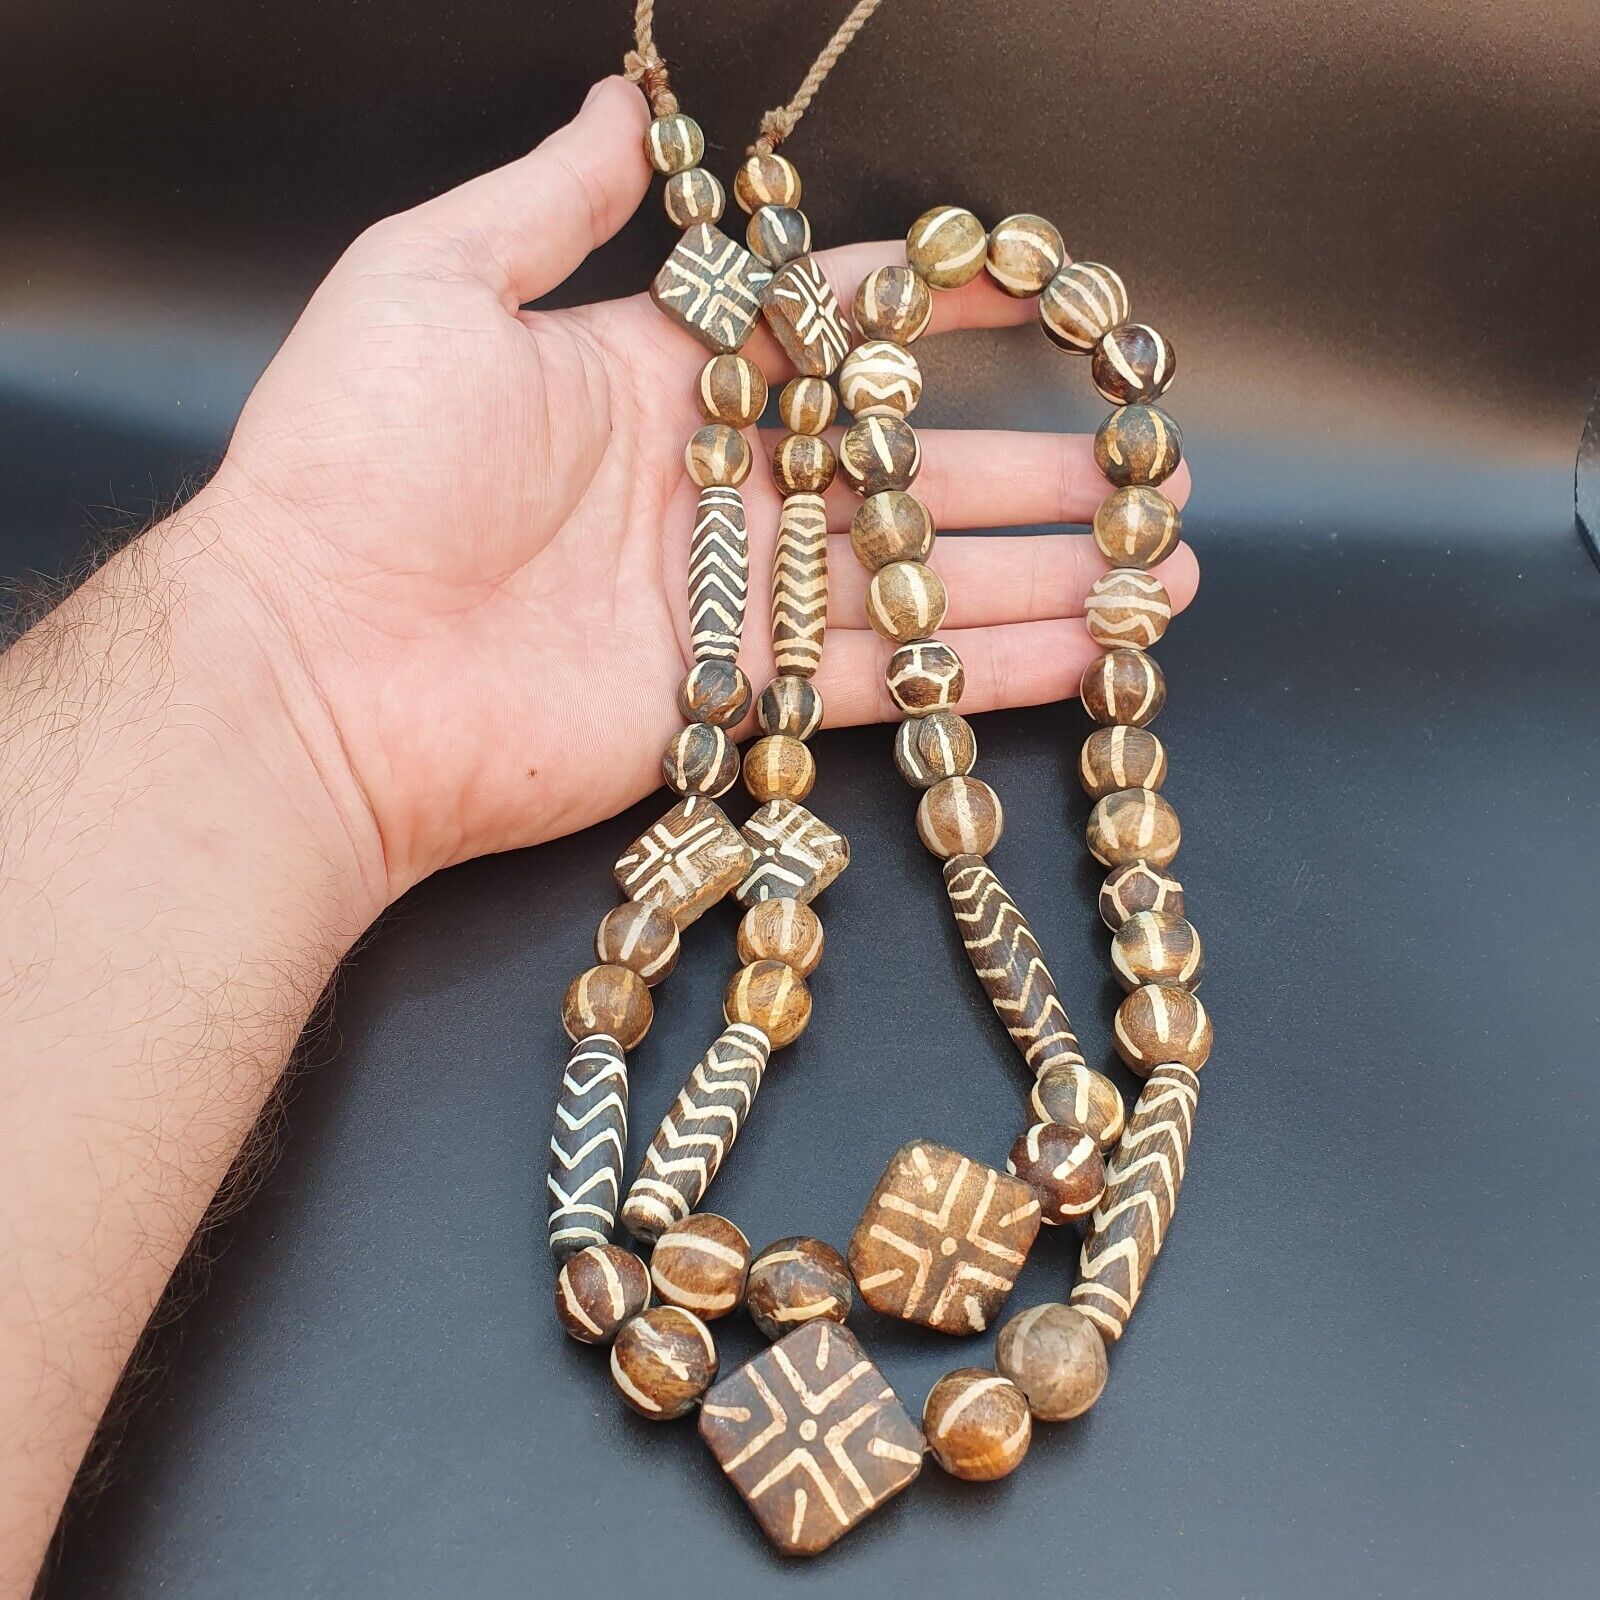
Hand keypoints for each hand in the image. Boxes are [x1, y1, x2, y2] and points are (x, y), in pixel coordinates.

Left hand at [195, 73, 1196, 906]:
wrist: (314, 665)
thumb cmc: (356, 464)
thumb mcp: (436, 281)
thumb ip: (550, 200)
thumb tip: (622, 108)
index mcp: (661, 378)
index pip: (838, 328)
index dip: (950, 305)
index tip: (1054, 286)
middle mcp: (715, 489)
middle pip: (907, 470)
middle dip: (1032, 467)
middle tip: (1144, 465)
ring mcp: (730, 603)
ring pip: (917, 584)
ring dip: (1038, 577)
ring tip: (1157, 569)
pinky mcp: (732, 701)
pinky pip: (883, 685)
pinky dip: (983, 677)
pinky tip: (1089, 658)